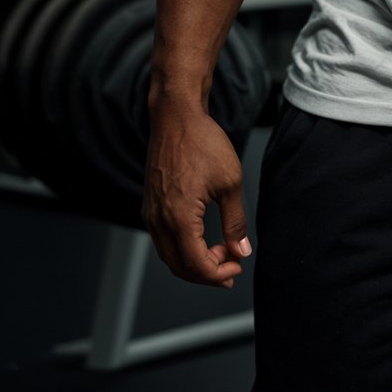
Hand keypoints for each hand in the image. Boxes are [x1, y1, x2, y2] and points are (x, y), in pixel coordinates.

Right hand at [143, 103, 252, 287]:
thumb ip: (235, 221)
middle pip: (179, 266)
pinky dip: (181, 248)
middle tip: (231, 268)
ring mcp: (150, 212)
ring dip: (193, 262)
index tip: (237, 267)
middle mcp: (158, 219)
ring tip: (220, 254)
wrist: (176, 116)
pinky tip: (201, 239)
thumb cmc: (203, 142)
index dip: (218, 274)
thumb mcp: (230, 182)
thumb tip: (242, 250)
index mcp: (178, 217)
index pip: (196, 264)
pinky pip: (162, 239)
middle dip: (206, 274)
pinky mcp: (149, 204)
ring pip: (169, 255)